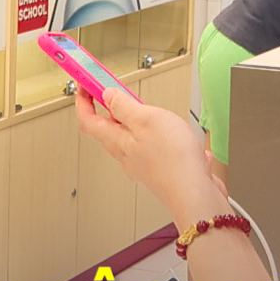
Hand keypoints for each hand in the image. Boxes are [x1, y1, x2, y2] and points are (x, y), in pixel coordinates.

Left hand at [75, 88, 220, 227]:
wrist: (196, 195)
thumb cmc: (173, 160)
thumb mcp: (145, 119)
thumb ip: (124, 106)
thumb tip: (108, 95)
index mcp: (117, 141)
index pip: (87, 120)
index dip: (83, 100)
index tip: (85, 84)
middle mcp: (127, 156)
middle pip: (108, 130)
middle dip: (110, 108)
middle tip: (115, 90)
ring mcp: (144, 165)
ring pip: (132, 140)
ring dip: (138, 122)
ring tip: (150, 109)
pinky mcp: (162, 172)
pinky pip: (156, 150)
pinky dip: (164, 138)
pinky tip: (179, 136)